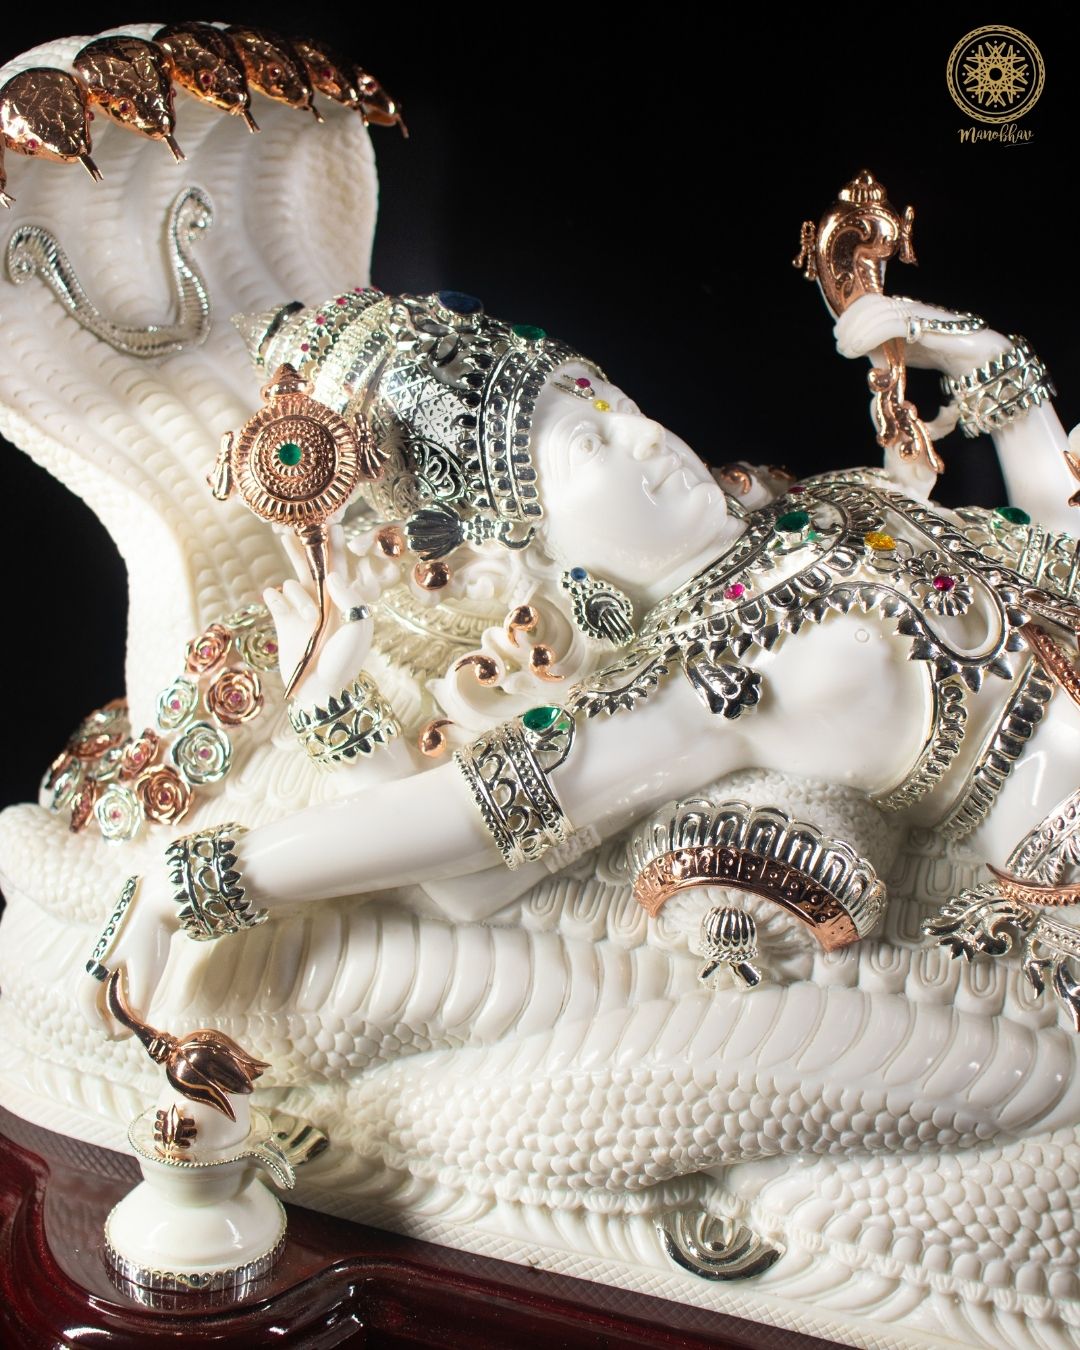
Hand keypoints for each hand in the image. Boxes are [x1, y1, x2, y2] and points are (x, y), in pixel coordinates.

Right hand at [77, 871, 177, 1038]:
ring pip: (103, 980)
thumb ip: (138, 1003)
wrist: (163, 898)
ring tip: (128, 1014)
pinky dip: (120, 985)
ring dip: (111, 1000)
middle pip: (90, 990)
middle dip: (101, 1013)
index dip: (94, 1020)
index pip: (86, 998)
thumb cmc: (153, 937)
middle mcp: (99, 953)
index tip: (110, 1035)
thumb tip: (133, 1026)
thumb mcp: (147, 974)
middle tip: (118, 1030)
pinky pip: (115, 968)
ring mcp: (110, 945)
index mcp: (98, 962)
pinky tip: (136, 990)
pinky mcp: (123, 939)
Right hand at [264, 524, 393, 706]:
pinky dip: (277, 599)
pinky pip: (273, 595)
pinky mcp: (282, 619)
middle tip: (290, 522)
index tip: (330, 519)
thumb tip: (334, 574)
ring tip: (309, 622)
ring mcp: (301, 609)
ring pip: (293, 582)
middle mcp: (323, 600)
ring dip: (299, 597)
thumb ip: (351, 596)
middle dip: (301, 545)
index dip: (334, 541)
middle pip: (310, 563)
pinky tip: (283, 610)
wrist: (320, 690)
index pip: (339, 562)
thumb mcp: (358, 626)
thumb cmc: (345, 660)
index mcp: (345, 599)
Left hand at [834, 293, 1008, 378]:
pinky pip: (891, 324)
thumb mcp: (916, 361)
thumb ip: (893, 358)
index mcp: (910, 314)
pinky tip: (858, 350)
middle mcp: (914, 310)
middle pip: (872, 303)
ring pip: (878, 311)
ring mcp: (923, 314)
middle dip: (850, 322)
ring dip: (856, 330)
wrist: (990, 369)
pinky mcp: (930, 324)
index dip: (852, 317)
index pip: (873, 303)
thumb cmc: (955, 368)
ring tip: (847, 349)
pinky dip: (868, 335)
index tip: (841, 339)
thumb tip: (872, 364)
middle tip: (842, 345)